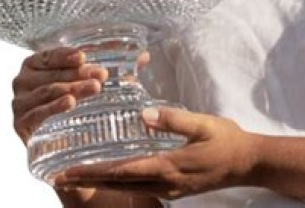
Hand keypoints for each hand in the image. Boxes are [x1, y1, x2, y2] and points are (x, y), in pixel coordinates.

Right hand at [11, 47, 107, 144]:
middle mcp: (24, 82)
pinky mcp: (21, 124)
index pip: (50, 55)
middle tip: (102, 76)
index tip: (83, 57)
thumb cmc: (72, 99)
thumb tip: (144, 56)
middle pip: (53, 74)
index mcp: (36, 64)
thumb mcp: (87, 77)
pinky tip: (70, 103)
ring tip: (95, 88)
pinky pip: (38, 113)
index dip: (66, 55)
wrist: (58, 138)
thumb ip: (110, 64)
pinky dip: (54, 108)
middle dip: (79, 74)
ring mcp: (20, 103)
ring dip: (73, 88)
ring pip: (48, 91)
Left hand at [52, 107, 258, 200]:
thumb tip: (142, 113)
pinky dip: (119, 182)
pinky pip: (139, 187)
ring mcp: (168, 190)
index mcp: (168, 167)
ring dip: (100, 183)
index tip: (67, 171)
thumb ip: (173, 119)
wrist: (247, 163)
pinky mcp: (173, 189)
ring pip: (126, 188)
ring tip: (77, 177)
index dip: (92, 172)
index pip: (122, 171)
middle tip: (58, 178)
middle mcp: (163, 183)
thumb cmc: (227, 140)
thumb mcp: (203, 124)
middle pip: (118, 184)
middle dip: (87, 182)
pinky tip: (112, 174)